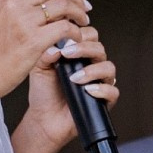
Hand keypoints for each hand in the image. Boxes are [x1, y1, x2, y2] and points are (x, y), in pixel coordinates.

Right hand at [0, 0, 88, 96]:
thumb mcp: (1, 19)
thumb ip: (21, 8)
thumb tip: (48, 3)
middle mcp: (15, 3)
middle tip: (86, 8)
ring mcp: (24, 20)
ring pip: (64, 6)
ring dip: (78, 14)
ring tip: (83, 23)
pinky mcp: (33, 40)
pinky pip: (65, 28)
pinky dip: (76, 32)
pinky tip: (77, 39)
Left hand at [21, 25, 118, 148]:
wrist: (45, 119)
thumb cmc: (43, 93)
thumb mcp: (39, 69)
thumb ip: (45, 54)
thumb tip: (56, 47)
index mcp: (79, 54)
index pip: (89, 35)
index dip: (79, 33)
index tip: (64, 41)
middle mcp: (92, 65)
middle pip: (99, 47)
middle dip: (84, 48)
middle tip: (67, 54)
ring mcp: (100, 82)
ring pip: (109, 67)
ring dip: (92, 70)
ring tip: (74, 77)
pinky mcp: (105, 100)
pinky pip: (113, 91)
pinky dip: (102, 89)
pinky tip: (87, 90)